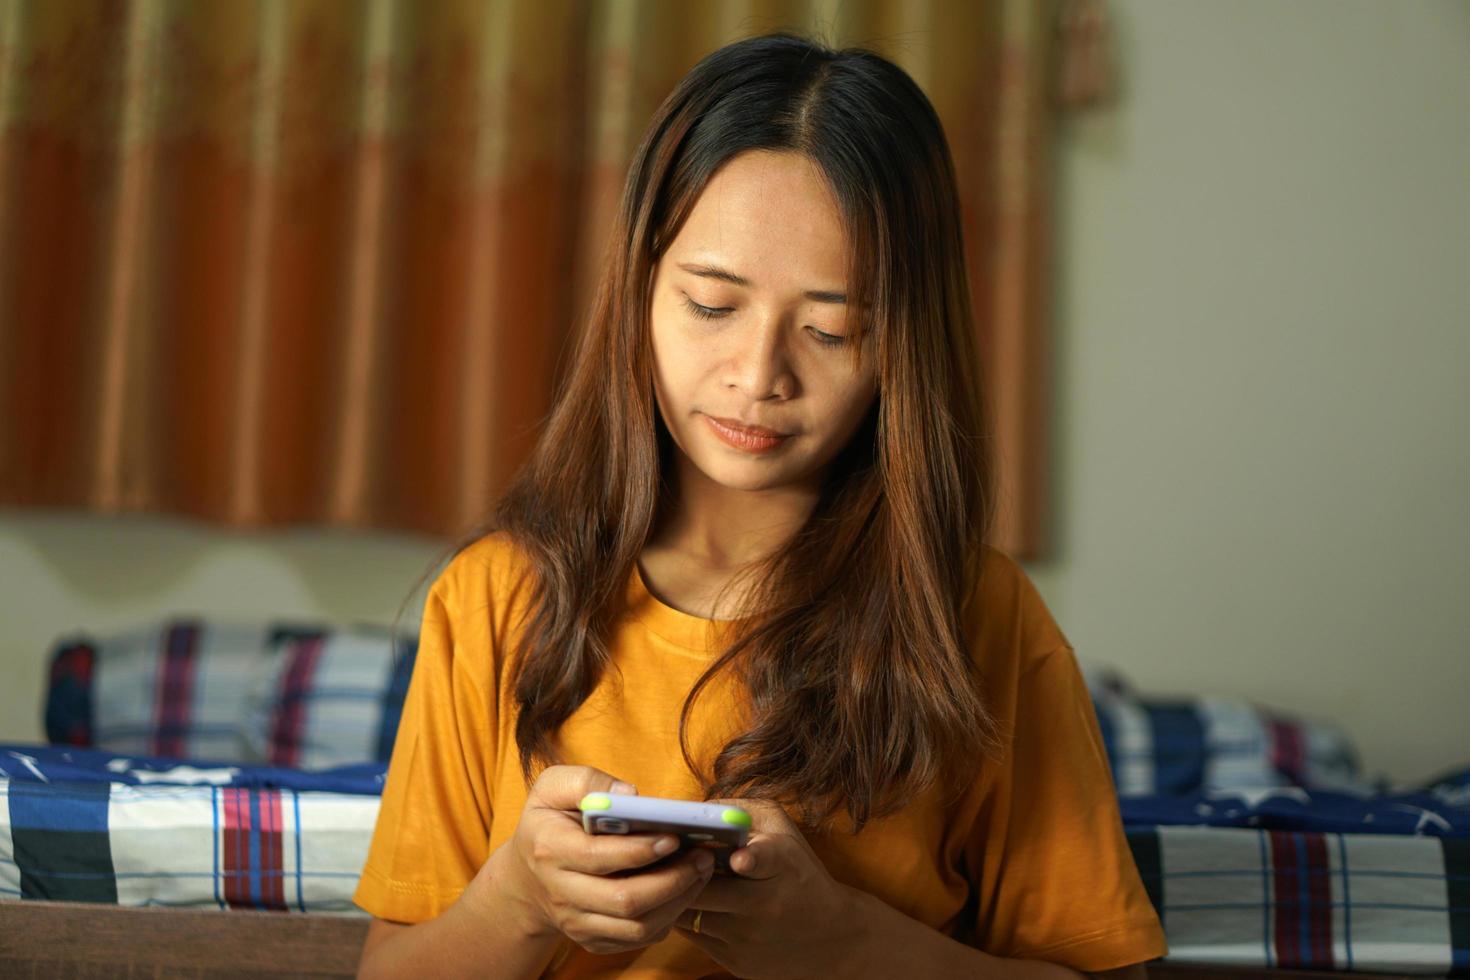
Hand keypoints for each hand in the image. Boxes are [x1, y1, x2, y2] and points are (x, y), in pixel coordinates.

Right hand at [483, 765, 715, 955]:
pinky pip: (638, 939)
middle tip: (702, 856)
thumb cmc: (549, 822)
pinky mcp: (593, 940)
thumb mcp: (552, 788)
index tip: (675, 835)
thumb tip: (630, 794)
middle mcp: (561, 893)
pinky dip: (668, 917)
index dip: (642, 849)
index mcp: (550, 849)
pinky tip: (683, 890)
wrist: (526, 878)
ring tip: (700, 871)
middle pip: (625, 900)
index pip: (600, 857)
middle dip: (673, 880)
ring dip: (678, 901)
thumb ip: (588, 781)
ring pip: (637, 926)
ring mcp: (576, 923)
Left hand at [673, 799, 860, 978]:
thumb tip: (694, 807)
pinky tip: (680, 900)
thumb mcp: (784, 833)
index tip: (740, 858)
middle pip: (704, 889)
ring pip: (689, 913)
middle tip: (660, 853)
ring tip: (661, 875)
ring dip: (672, 893)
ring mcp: (747, 937)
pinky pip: (691, 935)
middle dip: (678, 870)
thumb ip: (742, 812)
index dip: (751, 857)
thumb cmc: (799, 873)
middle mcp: (765, 905)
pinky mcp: (735, 961)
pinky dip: (681, 915)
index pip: (766, 859)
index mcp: (782, 864)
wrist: (830, 937)